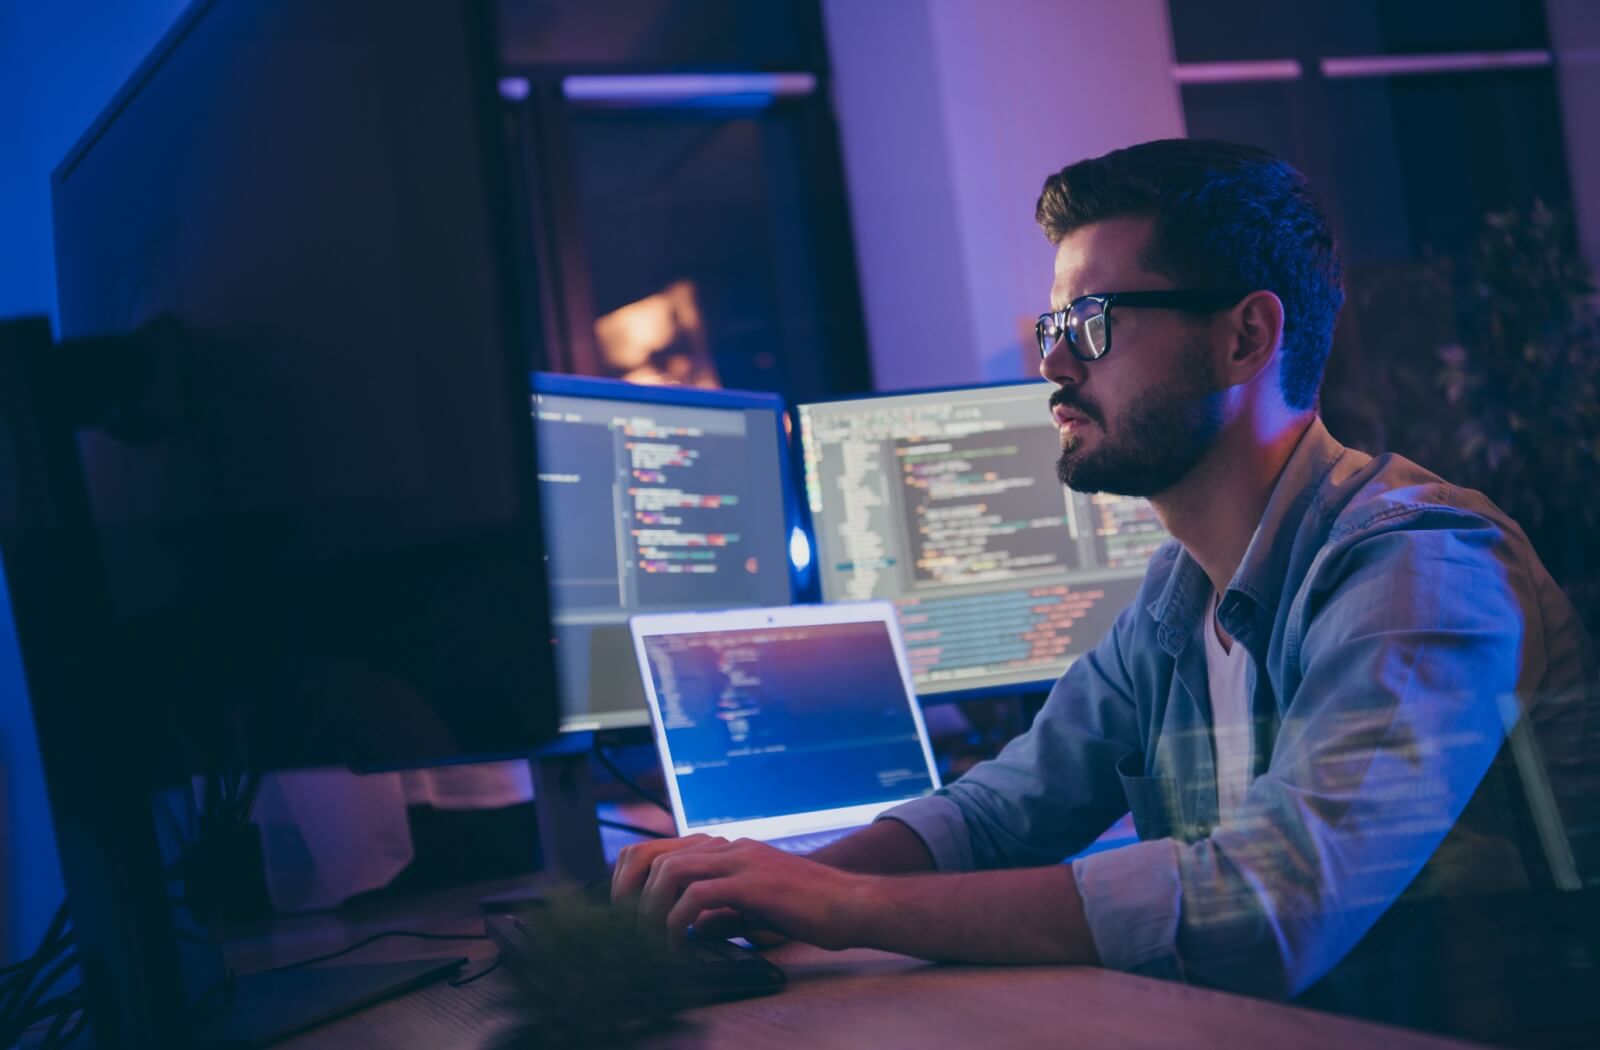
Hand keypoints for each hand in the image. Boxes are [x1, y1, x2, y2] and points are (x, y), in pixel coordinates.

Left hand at [614, 836, 873, 951]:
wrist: (852, 904)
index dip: (633, 876)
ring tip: (648, 939)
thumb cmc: (811, 910)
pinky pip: (698, 895)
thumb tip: (694, 925)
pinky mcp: (752, 883)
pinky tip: (679, 944)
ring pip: (670, 871)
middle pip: (654, 854)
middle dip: (628, 893)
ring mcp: (741, 861)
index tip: (626, 911)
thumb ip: (723, 912)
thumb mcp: (756, 909)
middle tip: (625, 928)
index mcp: (729, 850)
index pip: (662, 848)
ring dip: (649, 909)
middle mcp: (730, 847)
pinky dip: (677, 922)